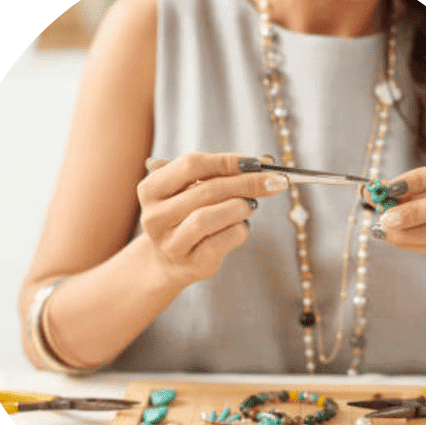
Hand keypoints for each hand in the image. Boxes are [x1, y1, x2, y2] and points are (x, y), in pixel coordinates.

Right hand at [137, 153, 287, 285]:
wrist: (170, 259)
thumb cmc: (188, 214)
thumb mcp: (195, 188)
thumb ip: (223, 173)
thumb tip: (267, 164)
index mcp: (151, 189)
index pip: (191, 165)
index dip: (227, 161)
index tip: (257, 162)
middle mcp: (155, 217)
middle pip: (205, 191)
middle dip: (245, 183)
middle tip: (274, 181)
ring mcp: (171, 243)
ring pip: (209, 217)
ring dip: (240, 207)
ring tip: (251, 204)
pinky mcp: (191, 263)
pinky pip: (222, 241)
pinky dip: (239, 229)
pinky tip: (242, 225)